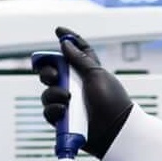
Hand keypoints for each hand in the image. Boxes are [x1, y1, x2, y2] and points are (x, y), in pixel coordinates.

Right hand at [38, 27, 133, 158]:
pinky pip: (49, 111)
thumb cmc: (111, 102)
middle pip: (52, 71)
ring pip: (48, 92)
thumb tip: (65, 43)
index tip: (58, 31)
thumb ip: (79, 59)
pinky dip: (54, 109)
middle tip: (54, 75)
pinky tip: (63, 111)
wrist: (114, 130)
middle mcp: (75, 85)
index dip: (68, 39)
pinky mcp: (63, 118)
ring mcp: (68, 102)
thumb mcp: (97, 75)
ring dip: (54, 93)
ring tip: (67, 99)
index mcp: (87, 71)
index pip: (76, 51)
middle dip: (48, 71)